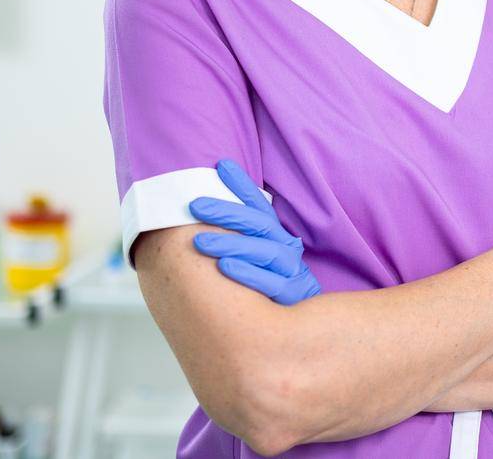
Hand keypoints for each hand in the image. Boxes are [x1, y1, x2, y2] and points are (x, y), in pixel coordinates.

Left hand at [188, 159, 321, 304]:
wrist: (298, 327)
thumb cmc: (271, 289)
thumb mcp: (258, 259)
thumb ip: (240, 237)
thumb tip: (206, 214)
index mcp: (278, 238)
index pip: (260, 206)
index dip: (242, 186)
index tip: (222, 166)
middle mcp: (286, 250)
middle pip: (259, 224)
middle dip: (226, 212)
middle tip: (195, 204)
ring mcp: (291, 272)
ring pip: (264, 252)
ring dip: (232, 243)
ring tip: (201, 240)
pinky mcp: (291, 296)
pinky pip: (269, 283)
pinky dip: (247, 273)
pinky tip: (224, 267)